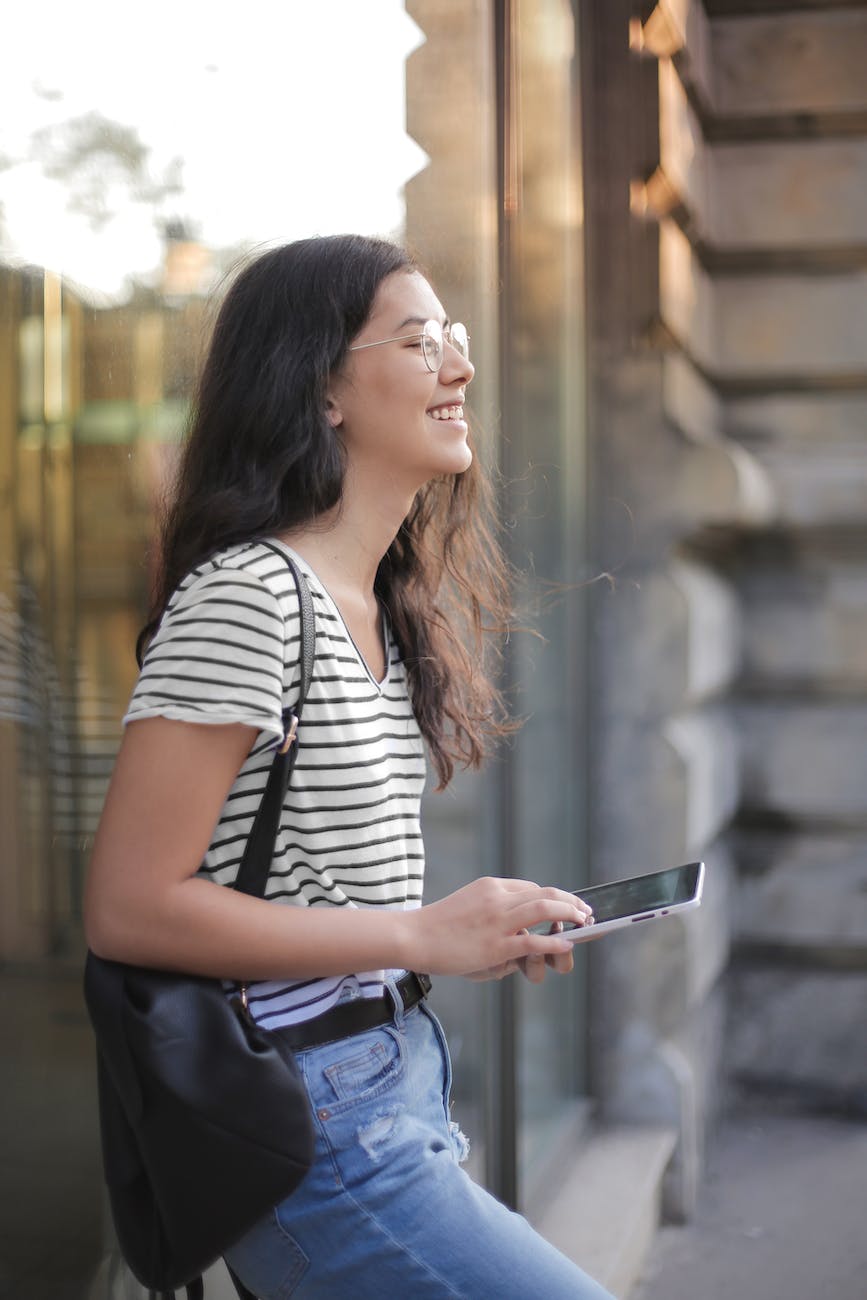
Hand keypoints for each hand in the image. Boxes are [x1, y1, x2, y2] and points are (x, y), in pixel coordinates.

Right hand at [411, 877, 592, 978]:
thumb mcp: (470, 908)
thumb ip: (496, 917)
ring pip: (545, 909)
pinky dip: (556, 941)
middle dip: (571, 902)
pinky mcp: (496, 945)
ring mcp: (498, 921)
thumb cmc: (438, 927)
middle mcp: (498, 898)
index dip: (553, 899)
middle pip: (546, 893)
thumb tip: (517, 937)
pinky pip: (535, 940)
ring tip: (583, 923)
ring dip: (570, 915)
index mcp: (491, 886)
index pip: (532, 888)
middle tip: (586, 911)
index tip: (565, 908)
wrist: (413, 936)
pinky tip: (567, 944)